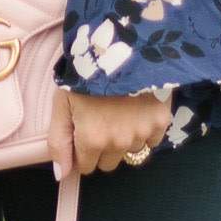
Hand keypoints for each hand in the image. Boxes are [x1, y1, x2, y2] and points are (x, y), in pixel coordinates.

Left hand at [52, 83, 173, 180]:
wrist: (124, 45)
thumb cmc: (87, 72)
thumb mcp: (63, 102)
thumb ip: (59, 141)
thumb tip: (63, 174)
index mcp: (92, 139)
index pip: (85, 167)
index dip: (81, 152)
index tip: (83, 134)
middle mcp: (118, 142)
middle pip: (108, 164)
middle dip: (101, 150)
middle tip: (101, 122)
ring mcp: (142, 133)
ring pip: (129, 153)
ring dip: (124, 141)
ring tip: (119, 113)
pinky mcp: (161, 122)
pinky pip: (151, 141)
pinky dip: (144, 131)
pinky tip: (137, 111)